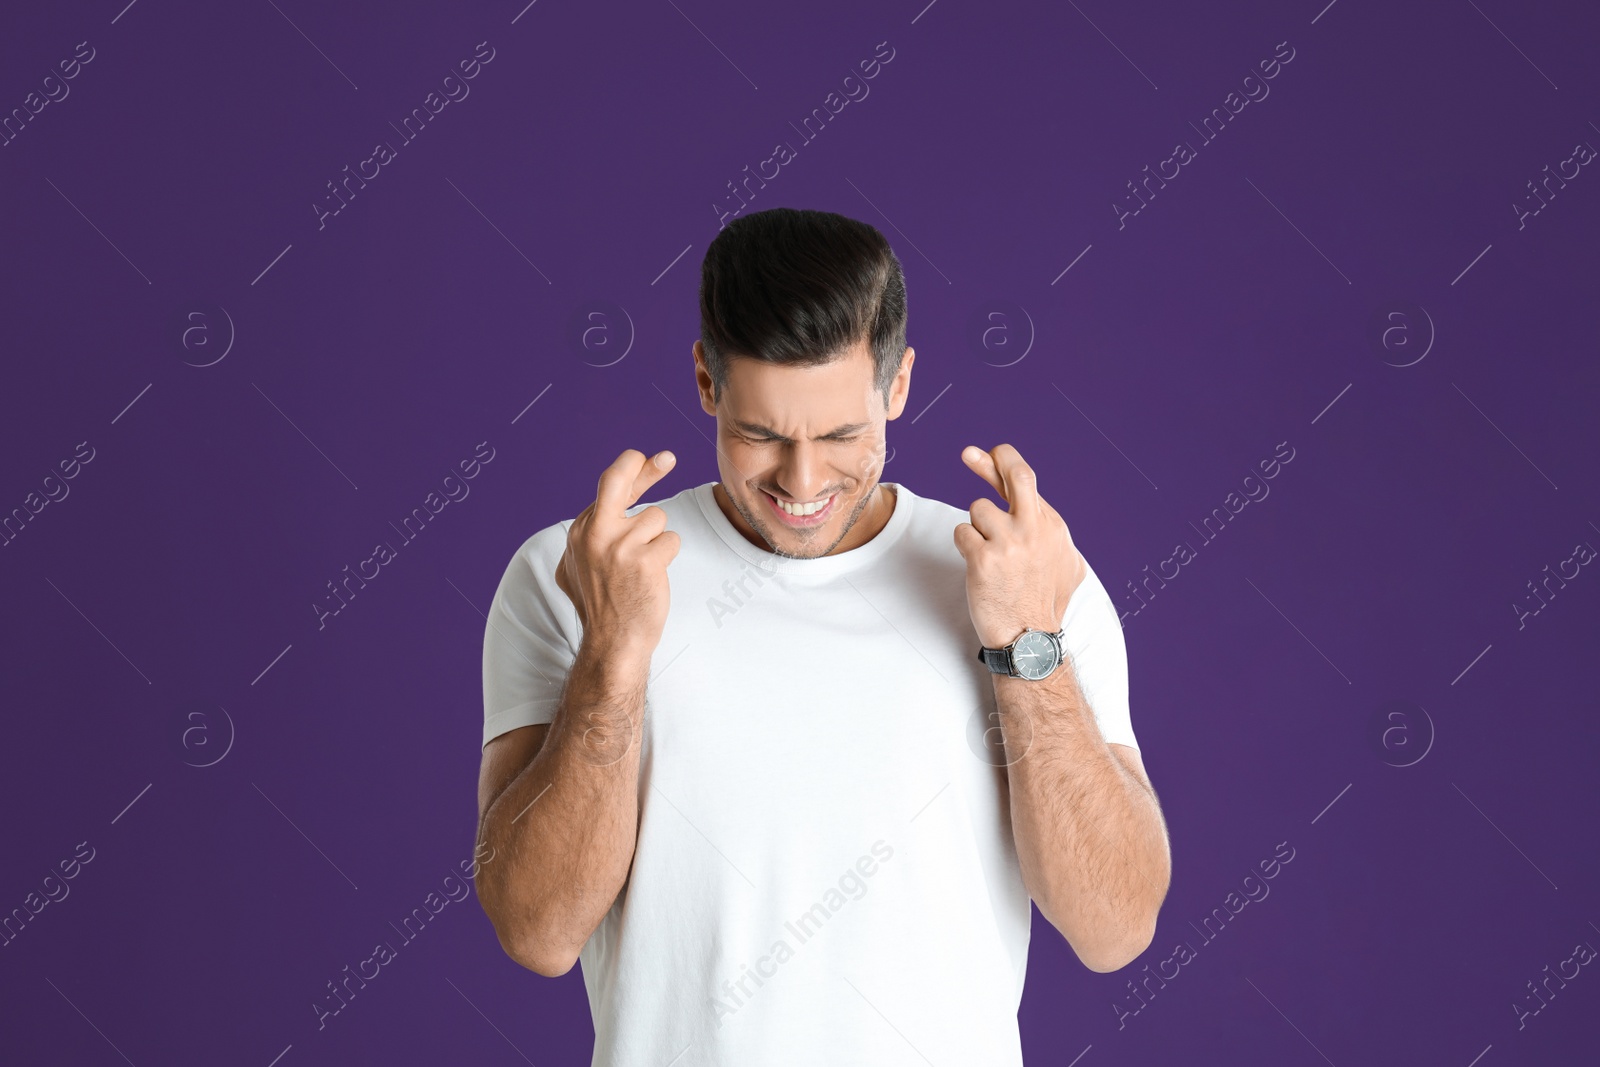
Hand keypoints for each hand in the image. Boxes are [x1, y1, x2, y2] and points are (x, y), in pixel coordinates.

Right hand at [555, 449, 680, 663]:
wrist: (611, 642)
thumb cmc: (600, 606)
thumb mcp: (577, 566)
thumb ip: (588, 536)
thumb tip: (597, 508)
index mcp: (580, 531)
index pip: (609, 488)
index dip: (636, 471)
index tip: (655, 460)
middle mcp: (594, 532)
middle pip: (618, 479)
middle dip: (642, 465)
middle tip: (667, 458)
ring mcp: (619, 545)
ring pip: (657, 518)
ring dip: (657, 540)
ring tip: (642, 568)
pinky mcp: (644, 559)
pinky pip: (670, 540)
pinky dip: (666, 556)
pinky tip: (652, 576)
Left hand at [954, 444, 1086, 648]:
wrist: (1030, 638)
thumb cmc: (1044, 602)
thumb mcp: (1066, 562)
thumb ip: (1051, 532)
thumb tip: (1038, 507)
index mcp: (1053, 526)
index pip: (1025, 482)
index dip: (1000, 463)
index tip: (982, 454)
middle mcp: (1034, 529)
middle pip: (1015, 474)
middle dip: (992, 460)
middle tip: (970, 454)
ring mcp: (1009, 542)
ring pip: (977, 510)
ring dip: (976, 529)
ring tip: (989, 556)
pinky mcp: (983, 559)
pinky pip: (962, 533)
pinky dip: (965, 546)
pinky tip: (977, 566)